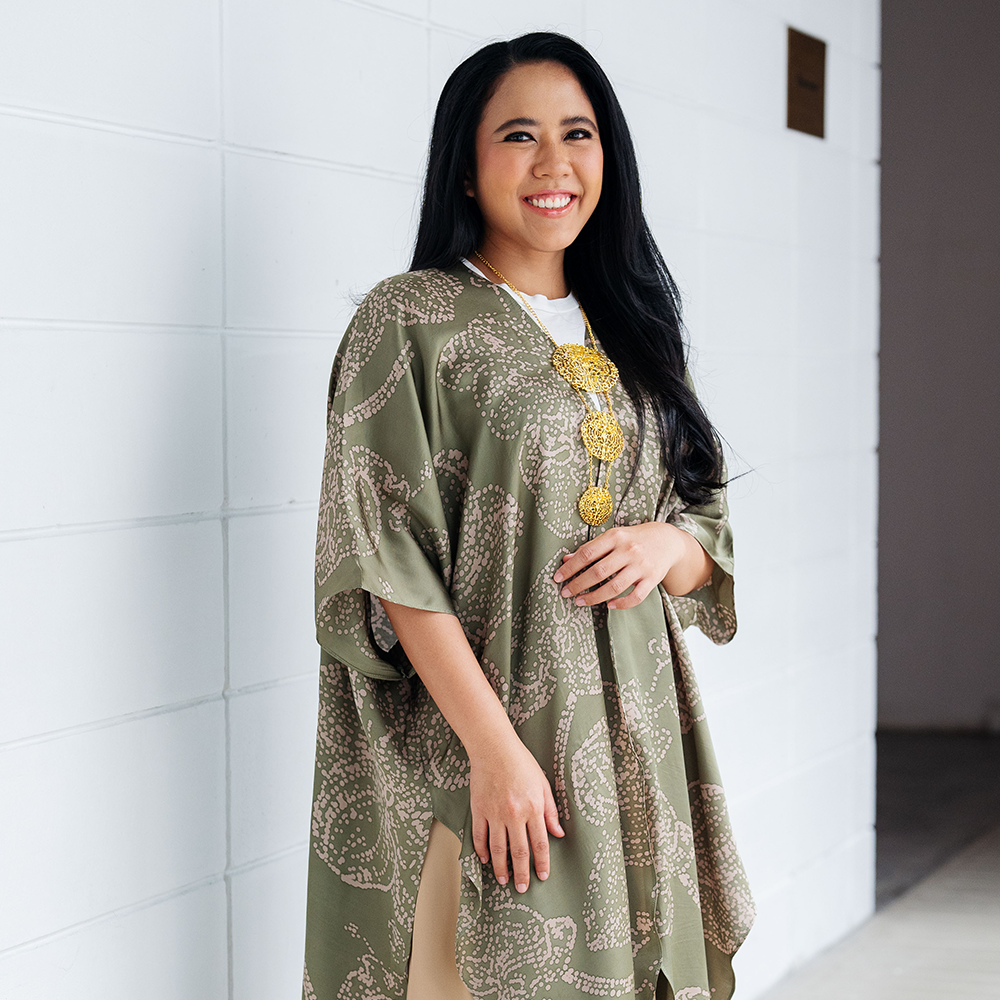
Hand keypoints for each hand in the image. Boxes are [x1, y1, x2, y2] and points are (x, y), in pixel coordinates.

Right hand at [469, 731, 563, 891]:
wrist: (494, 748)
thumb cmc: (521, 762)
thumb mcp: (543, 784)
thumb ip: (551, 811)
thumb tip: (558, 833)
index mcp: (533, 808)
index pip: (540, 844)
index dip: (541, 863)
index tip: (542, 876)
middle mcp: (514, 814)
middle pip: (519, 851)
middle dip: (521, 873)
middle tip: (522, 888)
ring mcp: (494, 813)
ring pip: (498, 849)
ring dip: (501, 867)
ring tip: (503, 880)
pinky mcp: (479, 810)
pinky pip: (479, 836)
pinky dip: (482, 850)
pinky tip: (485, 859)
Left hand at [554, 522, 710, 608]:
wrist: (667, 539)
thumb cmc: (634, 538)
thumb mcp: (613, 537)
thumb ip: (591, 548)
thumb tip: (566, 559)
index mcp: (615, 537)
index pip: (587, 553)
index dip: (570, 568)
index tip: (557, 578)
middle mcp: (628, 551)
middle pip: (598, 572)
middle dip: (578, 584)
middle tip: (565, 593)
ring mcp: (641, 566)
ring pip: (614, 586)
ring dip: (594, 597)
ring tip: (580, 602)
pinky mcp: (652, 579)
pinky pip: (635, 597)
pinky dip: (621, 604)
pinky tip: (609, 605)